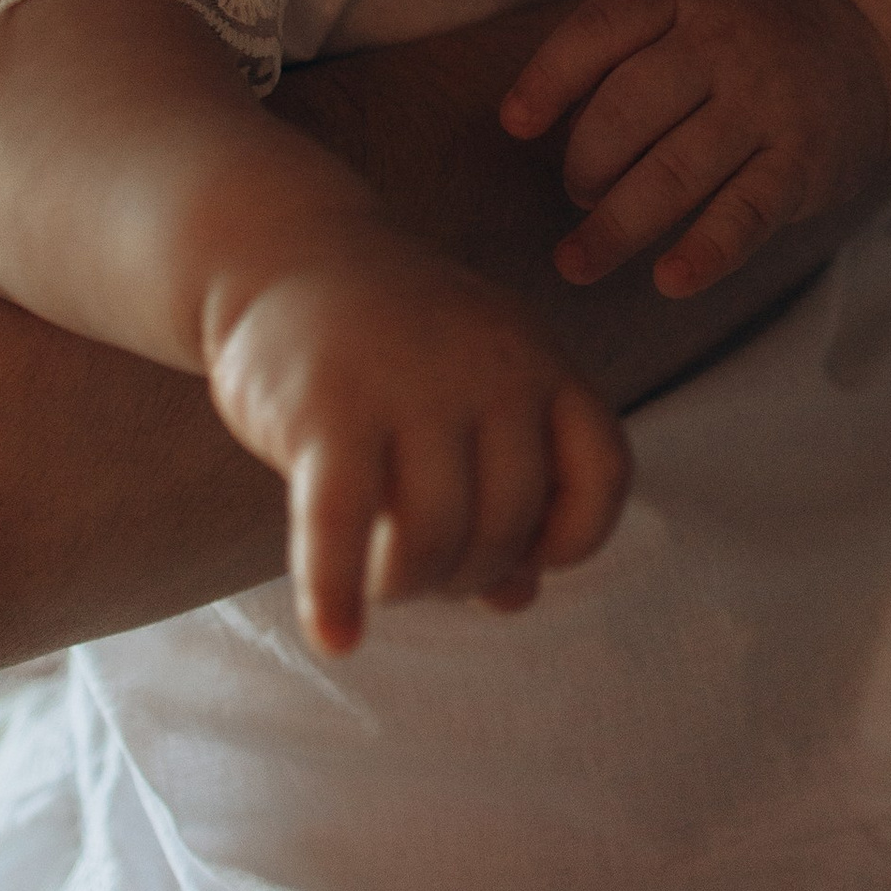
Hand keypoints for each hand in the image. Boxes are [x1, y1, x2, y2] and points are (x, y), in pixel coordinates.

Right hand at [201, 241, 629, 656]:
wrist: (287, 252)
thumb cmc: (394, 341)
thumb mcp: (472, 394)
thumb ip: (505, 487)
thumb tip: (517, 601)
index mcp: (541, 361)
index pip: (603, 474)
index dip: (573, 537)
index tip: (526, 554)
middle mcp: (490, 372)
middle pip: (509, 524)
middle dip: (467, 572)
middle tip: (421, 565)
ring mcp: (410, 389)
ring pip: (433, 539)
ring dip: (406, 586)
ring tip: (377, 580)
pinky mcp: (327, 412)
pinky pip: (343, 529)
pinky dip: (337, 595)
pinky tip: (335, 638)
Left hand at [501, 0, 890, 298]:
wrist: (872, 33)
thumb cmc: (747, 31)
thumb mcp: (688, 5)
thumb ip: (618, 49)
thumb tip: (526, 122)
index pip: (601, 30)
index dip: (549, 79)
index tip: (514, 126)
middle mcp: (723, 46)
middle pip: (628, 109)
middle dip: (585, 166)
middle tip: (578, 194)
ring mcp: (766, 105)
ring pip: (675, 172)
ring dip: (616, 226)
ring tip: (577, 262)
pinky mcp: (802, 162)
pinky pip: (746, 214)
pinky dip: (705, 252)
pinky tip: (668, 279)